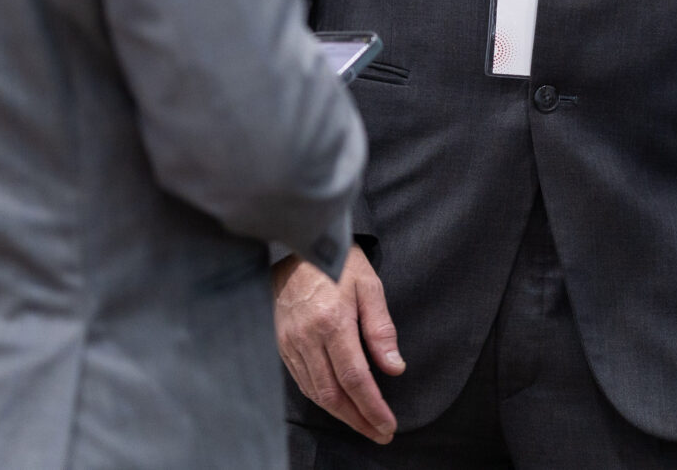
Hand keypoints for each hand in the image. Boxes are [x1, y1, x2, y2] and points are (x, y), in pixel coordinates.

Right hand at [274, 245, 402, 442]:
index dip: (372, 407)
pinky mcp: (281, 343)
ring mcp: (291, 342)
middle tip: (379, 433)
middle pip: (333, 394)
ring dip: (341, 414)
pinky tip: (337, 404)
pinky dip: (321, 398)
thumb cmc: (337, 261)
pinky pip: (301, 381)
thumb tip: (394, 367)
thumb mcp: (369, 286)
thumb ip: (381, 329)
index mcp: (332, 322)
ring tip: (363, 423)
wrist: (297, 244)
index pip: (355, 378)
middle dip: (358, 420)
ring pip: (316, 392)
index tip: (388, 425)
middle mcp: (307, 337)